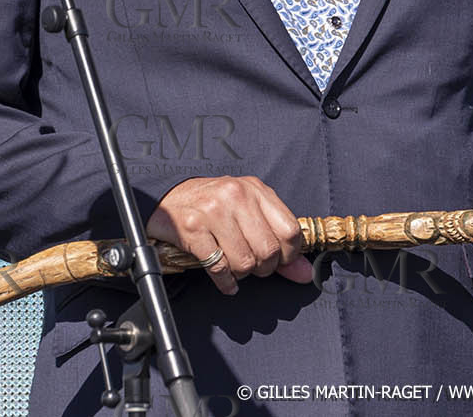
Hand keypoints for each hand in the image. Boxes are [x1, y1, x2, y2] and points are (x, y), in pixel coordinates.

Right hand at [147, 176, 314, 294]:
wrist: (168, 198)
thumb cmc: (213, 205)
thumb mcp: (249, 212)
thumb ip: (279, 242)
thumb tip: (304, 273)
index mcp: (256, 190)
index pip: (289, 230)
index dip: (289, 255)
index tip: (280, 261)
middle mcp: (236, 196)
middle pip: (268, 250)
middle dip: (263, 268)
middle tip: (254, 267)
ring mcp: (213, 211)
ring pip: (244, 262)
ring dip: (242, 274)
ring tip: (235, 268)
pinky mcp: (192, 229)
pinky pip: (218, 267)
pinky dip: (225, 282)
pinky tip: (225, 281)